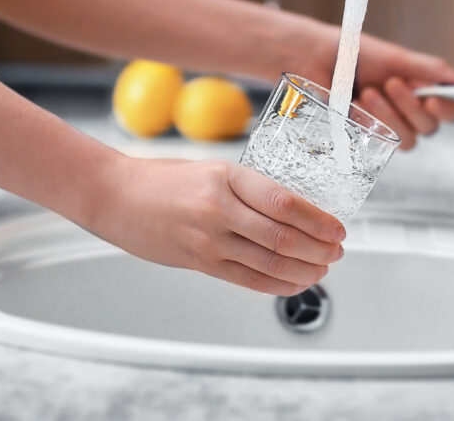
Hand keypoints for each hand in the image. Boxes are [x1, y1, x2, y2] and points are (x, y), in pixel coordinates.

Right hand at [88, 156, 345, 294]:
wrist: (114, 196)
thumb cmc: (164, 179)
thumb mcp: (213, 169)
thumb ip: (250, 190)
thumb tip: (296, 212)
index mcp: (227, 177)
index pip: (286, 202)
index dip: (319, 221)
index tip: (338, 228)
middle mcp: (219, 209)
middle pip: (283, 237)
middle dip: (320, 249)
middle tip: (338, 250)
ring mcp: (208, 240)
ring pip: (270, 263)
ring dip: (306, 270)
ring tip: (323, 268)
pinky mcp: (199, 263)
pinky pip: (248, 280)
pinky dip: (279, 285)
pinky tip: (296, 282)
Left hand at [300, 24, 453, 149]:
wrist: (314, 58)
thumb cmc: (354, 53)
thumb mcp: (395, 58)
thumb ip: (430, 71)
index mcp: (421, 90)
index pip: (450, 110)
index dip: (448, 109)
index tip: (432, 99)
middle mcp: (409, 112)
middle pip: (431, 128)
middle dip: (411, 107)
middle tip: (391, 83)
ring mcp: (388, 127)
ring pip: (409, 141)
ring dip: (391, 117)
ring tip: (369, 92)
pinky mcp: (366, 139)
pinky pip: (381, 143)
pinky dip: (370, 123)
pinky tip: (355, 105)